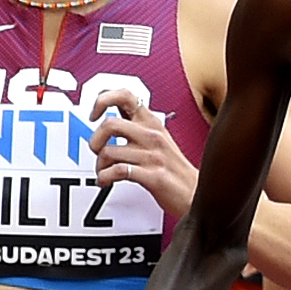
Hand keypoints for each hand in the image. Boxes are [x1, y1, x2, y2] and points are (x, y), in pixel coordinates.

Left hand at [91, 89, 198, 217]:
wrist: (196, 194)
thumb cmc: (175, 171)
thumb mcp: (159, 140)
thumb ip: (137, 128)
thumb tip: (108, 121)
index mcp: (153, 123)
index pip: (125, 96)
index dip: (103, 99)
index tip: (94, 114)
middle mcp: (152, 136)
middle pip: (110, 124)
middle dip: (95, 140)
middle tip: (97, 150)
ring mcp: (153, 156)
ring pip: (109, 151)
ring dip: (99, 165)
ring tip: (103, 172)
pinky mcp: (154, 176)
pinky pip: (117, 171)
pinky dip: (104, 177)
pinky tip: (106, 181)